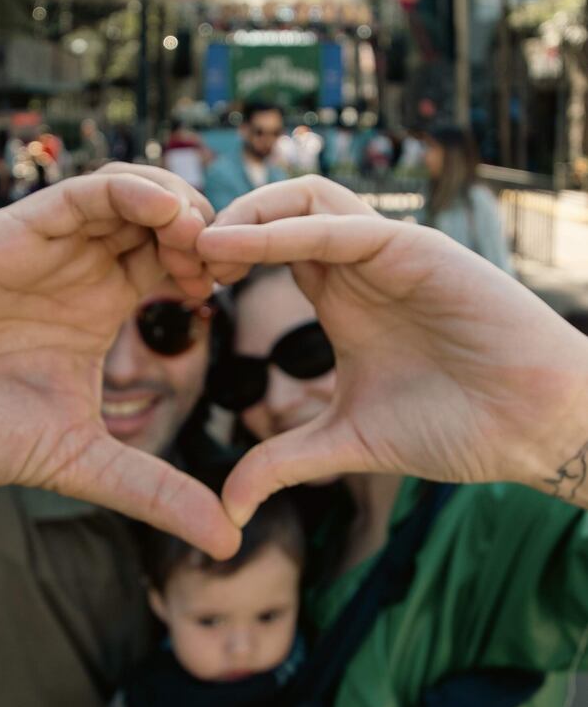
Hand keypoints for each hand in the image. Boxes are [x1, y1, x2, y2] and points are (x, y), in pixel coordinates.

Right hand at [0, 166, 238, 556]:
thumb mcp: (82, 461)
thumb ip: (154, 490)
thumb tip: (227, 540)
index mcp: (100, 304)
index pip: (174, 261)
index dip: (215, 264)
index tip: (242, 288)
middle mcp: (79, 268)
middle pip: (162, 217)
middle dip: (207, 228)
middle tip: (232, 261)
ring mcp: (49, 247)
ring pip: (128, 192)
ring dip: (176, 202)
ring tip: (202, 237)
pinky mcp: (14, 233)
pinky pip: (80, 193)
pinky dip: (128, 191)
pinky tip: (164, 211)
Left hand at [198, 177, 587, 523]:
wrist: (532, 428)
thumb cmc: (456, 426)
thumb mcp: (347, 443)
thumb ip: (284, 461)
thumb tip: (229, 508)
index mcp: (338, 294)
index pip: (264, 247)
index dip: (216, 259)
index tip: (177, 291)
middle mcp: (358, 263)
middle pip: (275, 210)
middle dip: (219, 225)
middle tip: (173, 260)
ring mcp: (386, 251)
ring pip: (304, 198)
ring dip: (245, 213)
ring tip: (198, 246)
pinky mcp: (416, 248)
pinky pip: (340, 223)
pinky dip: (282, 229)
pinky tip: (233, 246)